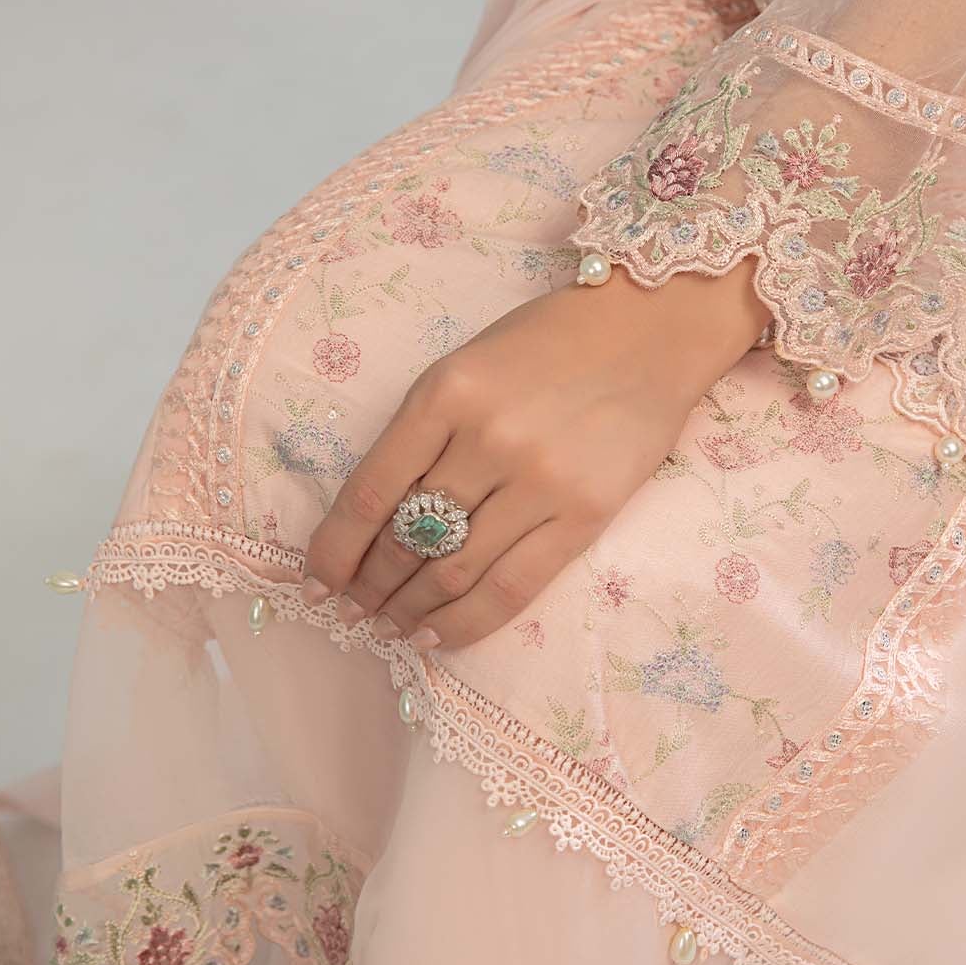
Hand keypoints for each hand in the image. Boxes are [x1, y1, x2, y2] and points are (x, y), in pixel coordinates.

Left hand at [300, 263, 766, 650]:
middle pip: (407, 539)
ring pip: (452, 572)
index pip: (370, 492)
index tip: (315, 580)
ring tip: (392, 625)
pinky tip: (436, 635)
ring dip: (409, 610)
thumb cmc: (549, 344)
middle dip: (369, 586)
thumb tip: (371, 523)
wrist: (650, 329)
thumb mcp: (465, 366)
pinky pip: (512, 588)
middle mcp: (488, 438)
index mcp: (446, 392)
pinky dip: (465, 622)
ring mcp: (540, 481)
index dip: (334, 549)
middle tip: (353, 608)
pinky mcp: (585, 515)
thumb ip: (420, 434)